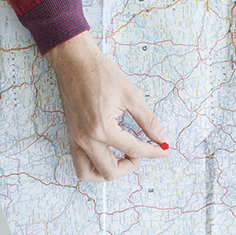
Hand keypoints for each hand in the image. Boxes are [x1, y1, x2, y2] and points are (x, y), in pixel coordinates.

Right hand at [45, 32, 170, 181]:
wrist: (74, 61)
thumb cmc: (101, 73)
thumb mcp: (131, 95)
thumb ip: (148, 121)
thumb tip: (161, 138)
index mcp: (102, 129)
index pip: (133, 150)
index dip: (152, 152)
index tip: (164, 150)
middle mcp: (86, 139)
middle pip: (109, 171)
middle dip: (129, 166)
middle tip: (140, 152)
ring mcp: (76, 139)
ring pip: (88, 173)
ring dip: (107, 172)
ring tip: (121, 158)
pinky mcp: (72, 135)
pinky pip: (80, 162)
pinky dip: (94, 165)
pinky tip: (108, 152)